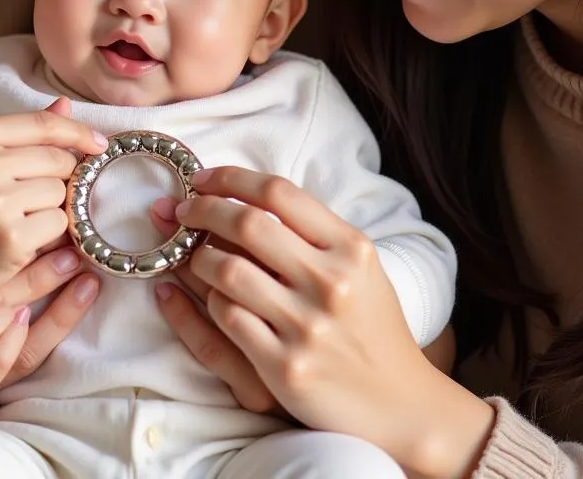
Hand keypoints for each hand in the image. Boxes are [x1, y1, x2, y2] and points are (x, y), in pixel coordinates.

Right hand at [0, 98, 106, 307]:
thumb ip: (12, 130)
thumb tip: (65, 105)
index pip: (43, 124)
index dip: (78, 133)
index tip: (97, 144)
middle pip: (57, 160)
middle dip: (60, 177)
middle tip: (40, 194)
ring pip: (59, 194)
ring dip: (52, 207)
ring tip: (22, 218)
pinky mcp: (7, 240)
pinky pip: (57, 226)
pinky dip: (49, 234)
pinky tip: (23, 239)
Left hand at [164, 168, 493, 476]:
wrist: (402, 404)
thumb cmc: (371, 325)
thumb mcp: (358, 265)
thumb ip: (310, 231)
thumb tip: (238, 195)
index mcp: (351, 247)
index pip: (279, 192)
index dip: (231, 179)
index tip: (202, 178)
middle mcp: (332, 282)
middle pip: (247, 223)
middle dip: (202, 209)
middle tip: (181, 209)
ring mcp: (308, 326)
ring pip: (227, 270)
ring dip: (196, 257)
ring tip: (189, 254)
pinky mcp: (285, 367)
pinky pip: (225, 318)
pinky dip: (201, 301)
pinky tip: (189, 293)